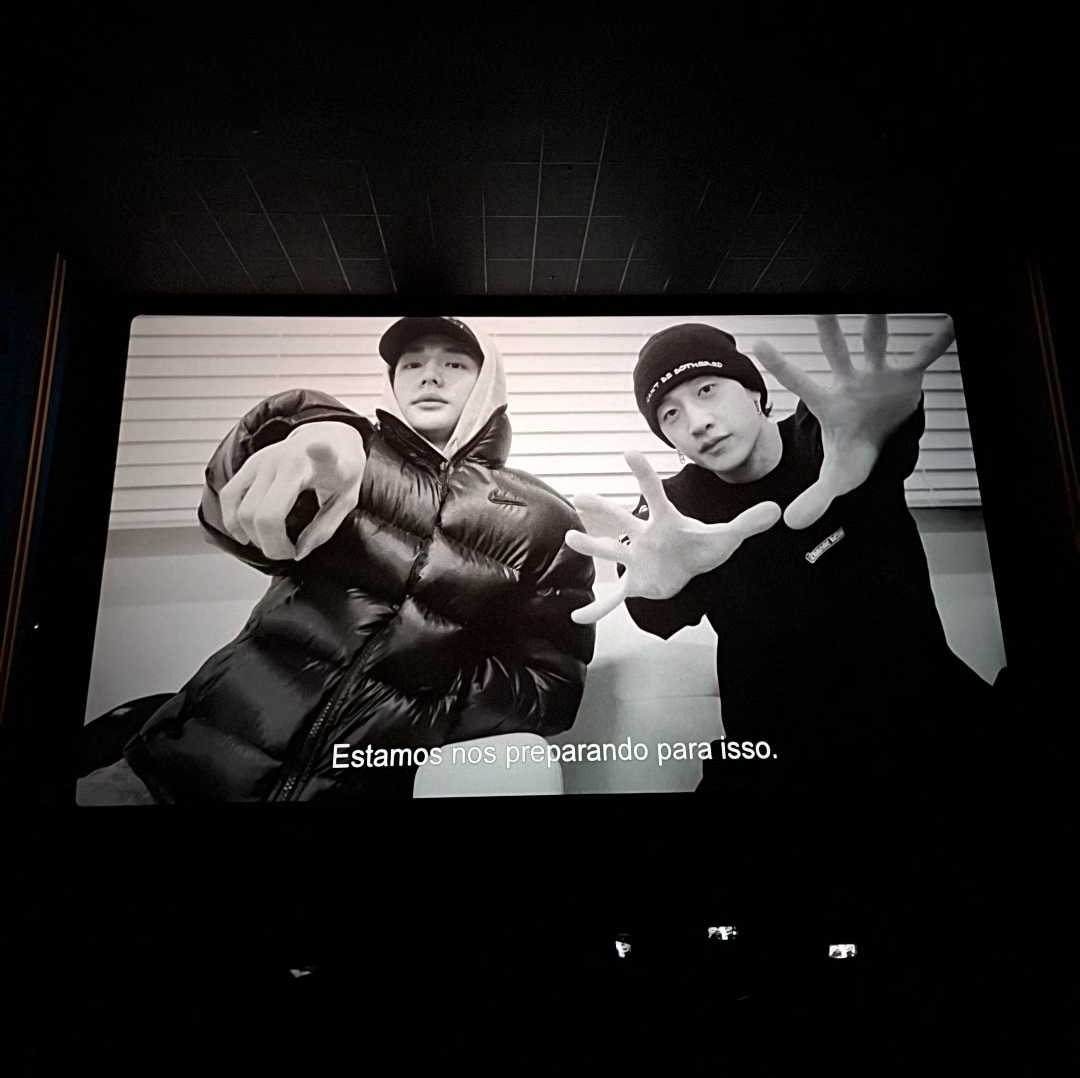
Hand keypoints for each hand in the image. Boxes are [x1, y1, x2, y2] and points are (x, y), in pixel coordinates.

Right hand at [219, 422, 365, 559]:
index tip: (318, 448)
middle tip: (289, 552)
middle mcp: (285, 459)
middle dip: (272, 546)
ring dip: (253, 537)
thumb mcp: (347, 500)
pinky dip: (232, 521)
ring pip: (240, 510)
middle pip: (263, 514)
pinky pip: (228, 497)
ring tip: (273, 542)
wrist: (327, 436)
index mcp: (321, 463)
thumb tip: (296, 553)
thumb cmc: (340, 471)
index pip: (322, 454)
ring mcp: (262, 460)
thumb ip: (324, 529)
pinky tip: (247, 534)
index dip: (320, 452)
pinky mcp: (248, 464)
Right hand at [565, 452, 780, 623]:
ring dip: (592, 546)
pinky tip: (578, 617)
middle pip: (620, 518)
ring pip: (610, 550)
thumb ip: (748, 523)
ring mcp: (636, 558)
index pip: (653, 493)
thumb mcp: (728, 536)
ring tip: (571, 538)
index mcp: (665, 521)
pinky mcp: (635, 582)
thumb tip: (778, 510)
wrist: (690, 569)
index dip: (643, 474)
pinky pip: (614, 596)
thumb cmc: (702, 546)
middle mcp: (644, 535)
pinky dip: (598, 608)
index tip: (629, 453)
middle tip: (580, 496)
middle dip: (602, 508)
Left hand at [752, 314, 954, 529]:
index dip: (780, 366)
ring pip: (875, 346)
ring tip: (877, 305)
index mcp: (829, 403)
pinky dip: (934, 343)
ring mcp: (878, 376)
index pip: (800, 383)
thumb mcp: (837, 478)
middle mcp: (850, 383)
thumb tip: (791, 522)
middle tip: (818, 307)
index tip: (756, 344)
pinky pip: (921, 357)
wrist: (883, 441)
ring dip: (877, 327)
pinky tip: (945, 323)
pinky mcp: (906, 377)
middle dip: (829, 333)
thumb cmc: (855, 450)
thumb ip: (815, 498)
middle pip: (836, 355)